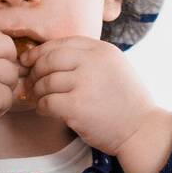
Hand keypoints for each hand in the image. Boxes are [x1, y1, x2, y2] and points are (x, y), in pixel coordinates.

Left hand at [20, 35, 155, 155]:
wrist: (141, 129)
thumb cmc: (126, 101)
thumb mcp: (114, 67)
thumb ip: (89, 58)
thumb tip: (52, 54)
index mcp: (102, 50)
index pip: (62, 43)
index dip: (41, 51)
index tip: (29, 60)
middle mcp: (93, 62)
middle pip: (50, 59)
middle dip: (35, 70)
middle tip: (31, 82)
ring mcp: (85, 84)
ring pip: (46, 82)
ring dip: (38, 91)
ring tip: (39, 98)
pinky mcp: (77, 107)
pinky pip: (47, 102)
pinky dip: (41, 107)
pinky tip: (44, 111)